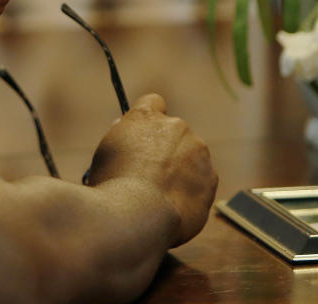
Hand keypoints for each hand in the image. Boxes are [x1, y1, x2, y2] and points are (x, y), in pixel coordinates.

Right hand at [86, 94, 217, 246]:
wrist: (137, 215)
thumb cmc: (112, 185)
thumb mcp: (106, 153)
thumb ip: (121, 136)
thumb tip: (125, 128)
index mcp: (146, 116)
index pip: (153, 102)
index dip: (149, 120)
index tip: (143, 136)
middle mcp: (175, 126)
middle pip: (174, 132)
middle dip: (166, 149)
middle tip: (150, 174)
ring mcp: (197, 151)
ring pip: (191, 156)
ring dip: (181, 169)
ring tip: (161, 196)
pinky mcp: (211, 177)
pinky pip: (202, 180)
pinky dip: (191, 190)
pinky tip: (174, 206)